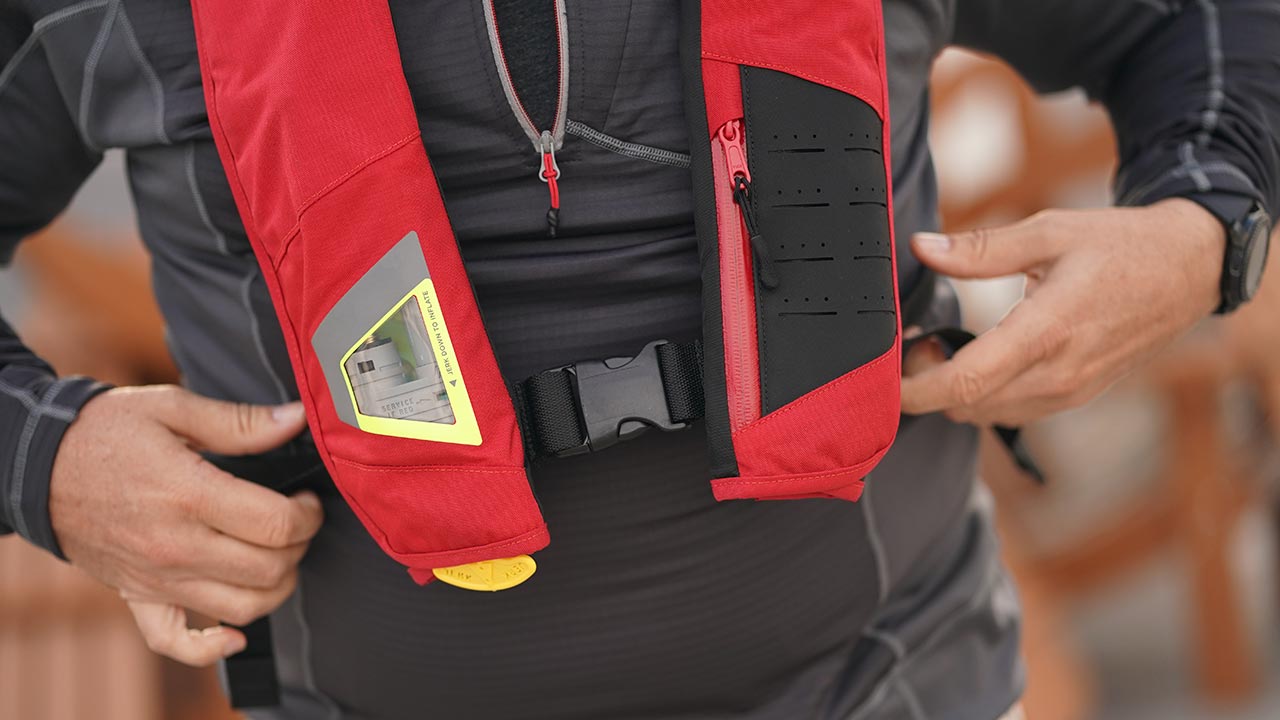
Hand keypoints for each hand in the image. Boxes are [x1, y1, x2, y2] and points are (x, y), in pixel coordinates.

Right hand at [49, 385, 323, 665]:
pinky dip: (212, 648)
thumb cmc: (105, 432)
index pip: (275, 524)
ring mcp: (155, 579)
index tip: (308, 501)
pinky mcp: (136, 596)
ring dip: (276, 587)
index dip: (308, 514)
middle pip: (268, 569)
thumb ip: (239, 422)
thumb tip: (295, 419)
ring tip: (277, 556)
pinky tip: (236, 633)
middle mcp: (175, 545)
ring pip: (242, 608)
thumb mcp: (172, 408)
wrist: (36, 465)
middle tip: (295, 522)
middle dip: (298, 546)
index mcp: (188, 495)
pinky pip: (175, 642)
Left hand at [901, 198, 1225, 425]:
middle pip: (966, 406)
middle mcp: (1059, 373)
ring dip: (953, 392)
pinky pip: (1011, 411)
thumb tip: (922, 247)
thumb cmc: (1120, 245)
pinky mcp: (1075, 397)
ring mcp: (1070, 392)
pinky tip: (977, 358)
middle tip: (914, 342)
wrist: (1189, 271)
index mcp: (1048, 330)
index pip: (965, 382)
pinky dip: (981, 396)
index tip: (882, 378)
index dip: (914, 390)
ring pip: (985, 414)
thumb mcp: (1050, 230)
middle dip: (926, 385)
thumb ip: (982, 247)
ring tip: (944, 346)